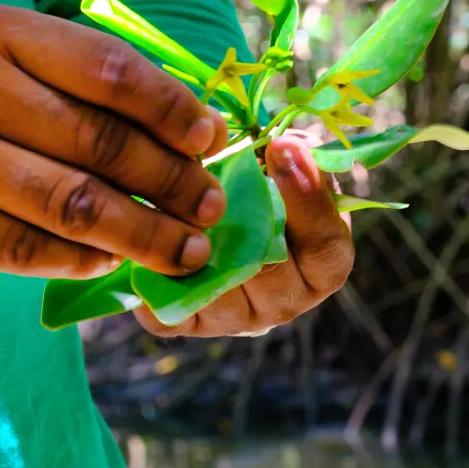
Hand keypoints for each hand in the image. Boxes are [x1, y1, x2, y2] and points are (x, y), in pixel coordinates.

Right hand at [0, 6, 228, 278]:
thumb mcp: (15, 65)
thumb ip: (91, 86)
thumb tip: (196, 134)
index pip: (107, 68)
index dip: (171, 109)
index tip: (210, 141)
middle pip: (98, 141)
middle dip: (172, 181)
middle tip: (212, 207)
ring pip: (72, 203)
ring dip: (145, 234)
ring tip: (188, 251)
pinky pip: (29, 248)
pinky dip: (86, 260)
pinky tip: (117, 261)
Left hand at [134, 133, 353, 337]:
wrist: (224, 232)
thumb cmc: (265, 192)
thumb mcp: (286, 171)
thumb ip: (291, 157)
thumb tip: (285, 142)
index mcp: (321, 267)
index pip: (326, 246)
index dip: (309, 198)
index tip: (282, 146)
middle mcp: (284, 301)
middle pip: (271, 272)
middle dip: (245, 218)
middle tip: (219, 174)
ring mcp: (237, 319)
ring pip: (220, 292)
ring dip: (197, 248)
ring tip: (175, 203)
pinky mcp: (192, 324)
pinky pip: (171, 314)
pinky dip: (154, 287)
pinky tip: (142, 254)